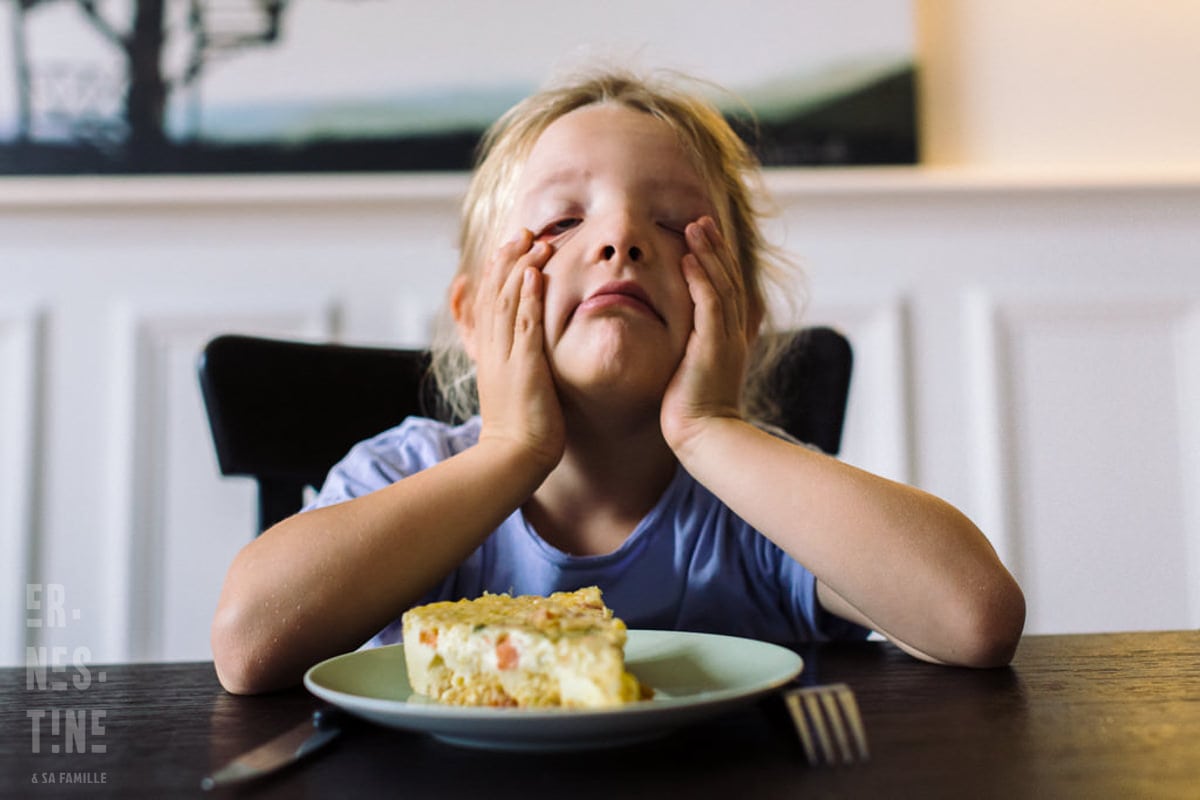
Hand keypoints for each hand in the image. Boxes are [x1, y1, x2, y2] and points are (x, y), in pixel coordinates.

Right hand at [470, 230, 564, 471]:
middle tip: (522, 232)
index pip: (490, 304)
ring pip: (507, 303)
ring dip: (519, 268)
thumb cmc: (520, 431)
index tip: (511, 247)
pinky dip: (527, 299)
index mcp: (491, 355)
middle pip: (495, 295)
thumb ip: (515, 365)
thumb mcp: (513, 390)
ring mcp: (506, 359)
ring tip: (533, 241)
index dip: (498, 272)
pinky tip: (535, 275)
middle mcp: (494, 351)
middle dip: (507, 260)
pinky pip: (523, 327)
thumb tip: (522, 353)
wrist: (514, 459)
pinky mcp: (523, 369)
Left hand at [660, 216, 752, 456]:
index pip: (725, 293)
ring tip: (695, 227)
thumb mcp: (693, 379)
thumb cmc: (694, 417)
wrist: (706, 438)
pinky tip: (689, 259)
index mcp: (729, 341)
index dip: (716, 264)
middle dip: (715, 249)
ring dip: (708, 254)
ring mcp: (726, 339)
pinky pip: (709, 304)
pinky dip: (701, 279)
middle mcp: (732, 336)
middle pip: (728, 280)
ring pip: (721, 285)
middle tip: (702, 221)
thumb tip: (678, 348)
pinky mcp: (714, 347)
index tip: (702, 241)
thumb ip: (690, 356)